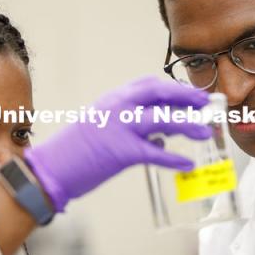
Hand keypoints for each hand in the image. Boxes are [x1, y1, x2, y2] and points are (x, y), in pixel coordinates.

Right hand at [24, 76, 211, 210]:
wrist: (48, 169)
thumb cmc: (74, 151)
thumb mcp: (101, 125)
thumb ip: (129, 124)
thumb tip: (161, 136)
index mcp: (113, 99)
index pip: (149, 84)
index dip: (174, 87)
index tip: (192, 94)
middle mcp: (117, 106)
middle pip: (159, 92)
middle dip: (186, 96)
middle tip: (206, 104)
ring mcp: (118, 127)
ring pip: (162, 119)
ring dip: (188, 124)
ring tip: (205, 132)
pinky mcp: (120, 152)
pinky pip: (154, 153)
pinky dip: (173, 158)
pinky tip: (187, 163)